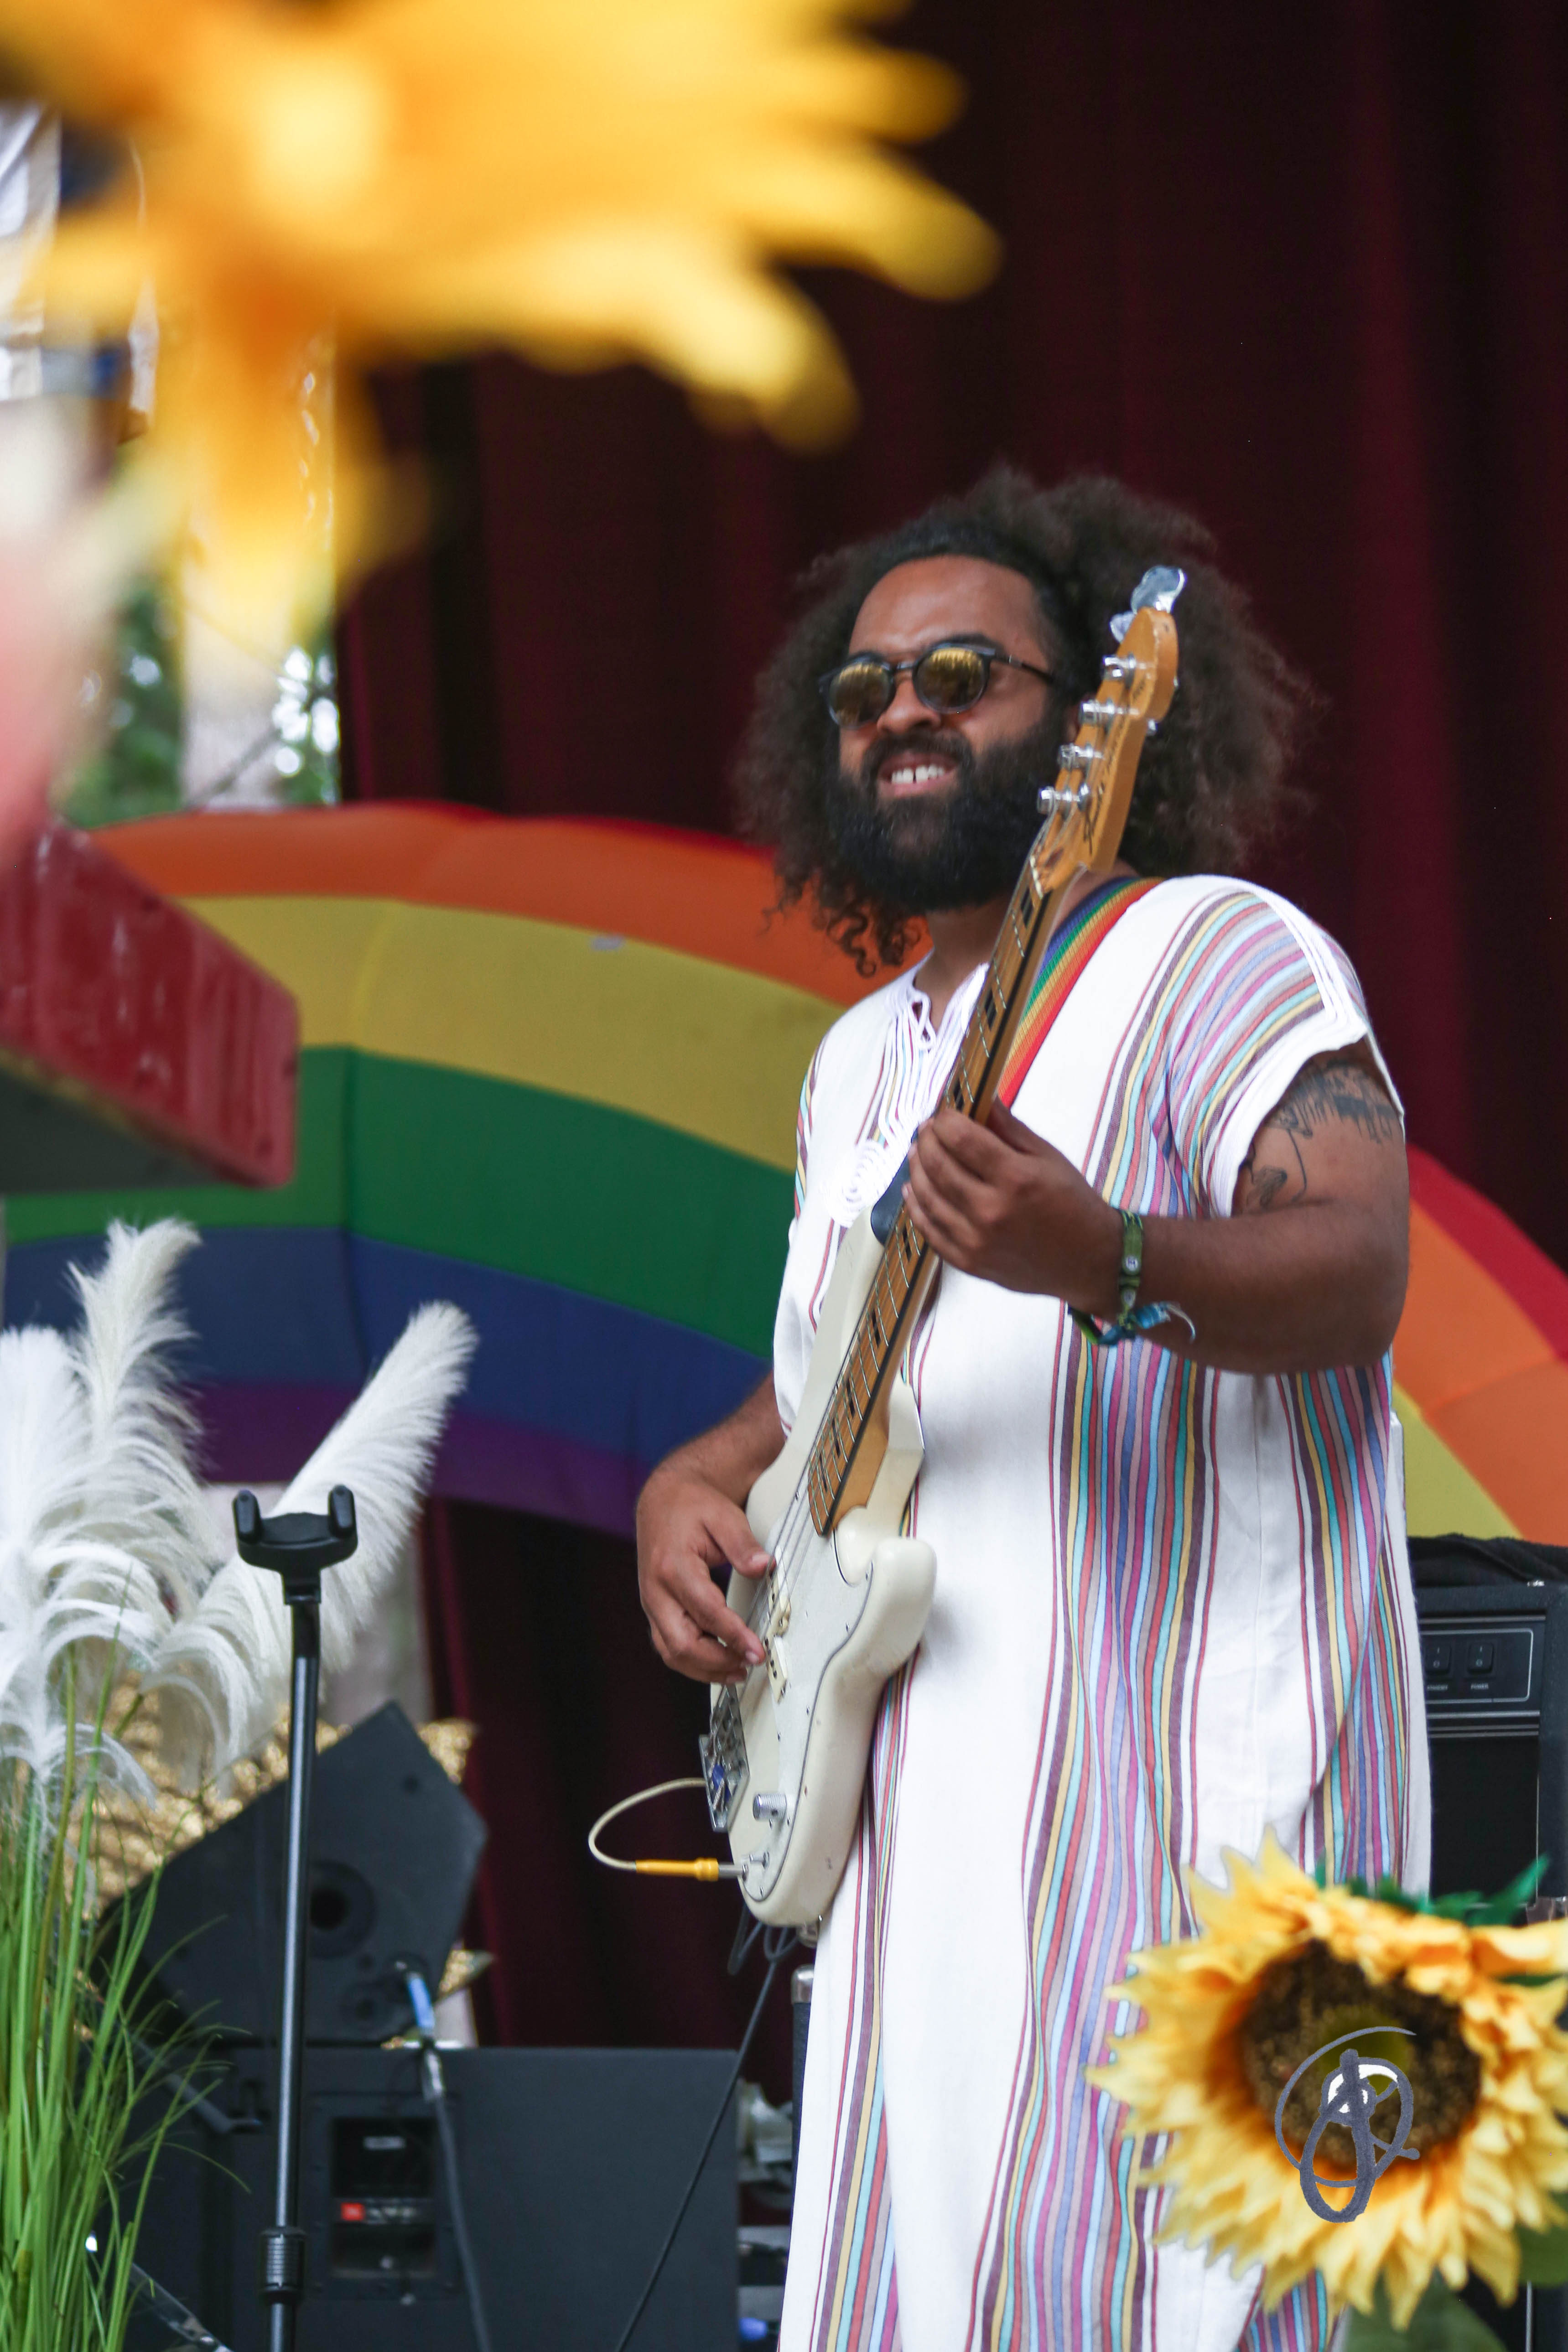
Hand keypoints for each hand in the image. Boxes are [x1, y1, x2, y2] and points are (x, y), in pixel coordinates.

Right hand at [635, 1465, 769, 1684]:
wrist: (664, 1501)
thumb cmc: (691, 1507)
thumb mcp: (723, 1516)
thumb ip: (743, 1544)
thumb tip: (763, 1566)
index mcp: (673, 1567)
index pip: (705, 1612)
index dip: (732, 1636)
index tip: (756, 1650)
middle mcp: (656, 1591)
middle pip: (681, 1644)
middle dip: (717, 1662)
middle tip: (749, 1664)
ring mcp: (653, 1603)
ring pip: (672, 1652)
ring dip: (704, 1670)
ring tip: (737, 1671)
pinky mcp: (656, 1610)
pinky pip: (669, 1646)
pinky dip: (692, 1662)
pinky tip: (717, 1664)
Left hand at [903, 1100, 1121, 1304]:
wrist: (1089, 1261)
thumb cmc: (1073, 1203)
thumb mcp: (1048, 1157)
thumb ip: (1009, 1128)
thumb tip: (980, 1097)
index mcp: (1015, 1178)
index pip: (960, 1138)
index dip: (944, 1120)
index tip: (942, 1113)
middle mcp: (991, 1210)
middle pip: (938, 1165)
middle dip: (926, 1140)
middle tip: (926, 1130)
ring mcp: (976, 1240)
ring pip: (927, 1197)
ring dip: (916, 1169)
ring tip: (917, 1154)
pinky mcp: (968, 1263)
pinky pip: (929, 1230)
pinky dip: (916, 1207)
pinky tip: (914, 1190)